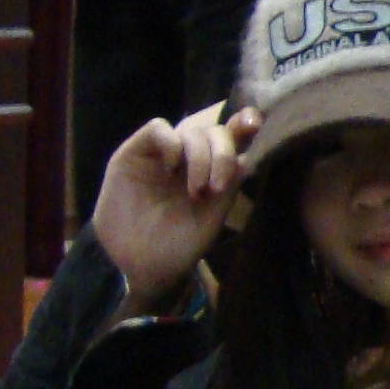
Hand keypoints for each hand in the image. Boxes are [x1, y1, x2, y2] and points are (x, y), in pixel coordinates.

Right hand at [91, 102, 255, 317]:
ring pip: (190, 130)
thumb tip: (245, 156)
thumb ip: (229, 187)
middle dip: (223, 152)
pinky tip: (171, 169)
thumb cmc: (179, 245)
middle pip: (214, 132)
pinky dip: (171, 143)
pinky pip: (157, 129)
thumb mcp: (212, 218)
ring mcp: (163, 155)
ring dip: (200, 156)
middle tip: (218, 187)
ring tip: (197, 191)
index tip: (254, 122)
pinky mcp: (135, 153)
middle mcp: (189, 160)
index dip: (243, 124)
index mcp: (213, 172)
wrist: (141, 266)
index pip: (232, 139)